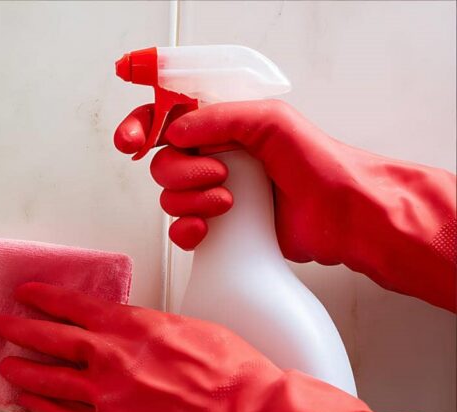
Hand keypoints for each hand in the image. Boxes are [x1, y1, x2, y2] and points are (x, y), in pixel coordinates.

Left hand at [0, 281, 456, 411]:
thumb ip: (152, 328)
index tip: (28, 292)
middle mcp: (112, 357)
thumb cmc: (236, 375)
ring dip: (23, 369)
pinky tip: (28, 403)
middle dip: (20, 328)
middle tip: (0, 322)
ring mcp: (107, 396)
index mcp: (134, 326)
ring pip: (49, 379)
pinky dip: (43, 409)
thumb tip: (135, 329)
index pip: (76, 305)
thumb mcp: (192, 329)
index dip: (46, 297)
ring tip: (5, 364)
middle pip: (51, 338)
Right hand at [115, 100, 456, 309]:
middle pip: (162, 163)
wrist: (343, 216)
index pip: (166, 119)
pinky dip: (187, 231)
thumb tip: (173, 131)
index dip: (141, 127)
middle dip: (180, 171)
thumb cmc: (320, 164)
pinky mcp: (218, 229)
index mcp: (223, 126)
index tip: (132, 142)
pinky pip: (180, 230)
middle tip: (217, 174)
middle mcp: (214, 157)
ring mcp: (214, 194)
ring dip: (190, 202)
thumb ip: (219, 117)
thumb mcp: (271, 121)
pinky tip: (207, 230)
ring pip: (169, 198)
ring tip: (228, 203)